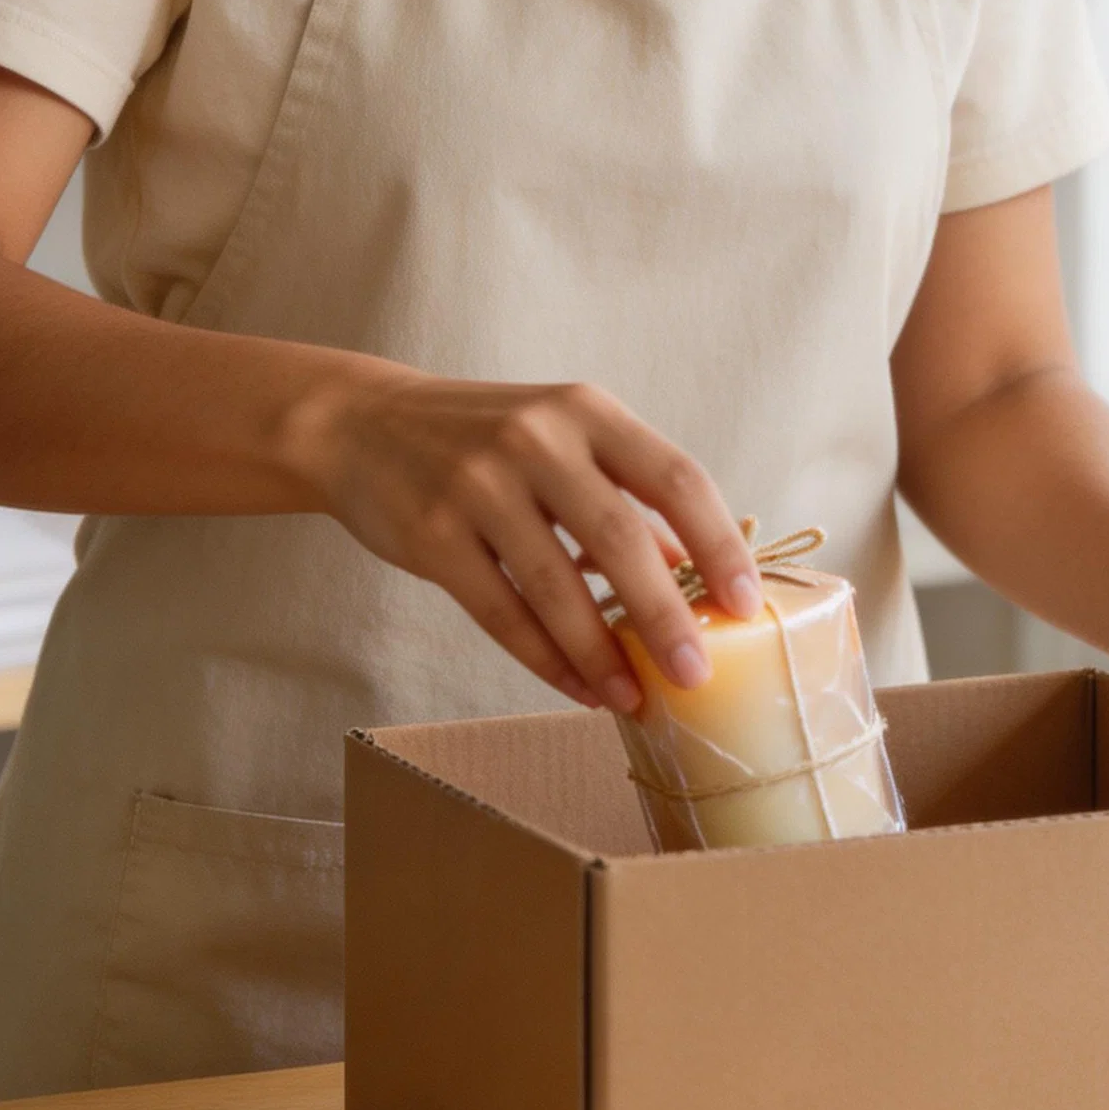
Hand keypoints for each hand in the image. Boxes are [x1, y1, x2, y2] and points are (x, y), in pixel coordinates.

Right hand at [291, 364, 761, 715]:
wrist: (361, 424)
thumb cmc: (481, 437)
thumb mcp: (559, 441)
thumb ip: (622, 498)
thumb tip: (692, 572)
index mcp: (583, 411)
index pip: (674, 475)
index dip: (718, 543)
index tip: (747, 603)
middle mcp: (536, 440)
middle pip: (619, 537)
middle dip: (664, 616)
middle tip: (697, 674)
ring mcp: (478, 486)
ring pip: (556, 586)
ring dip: (603, 654)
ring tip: (636, 698)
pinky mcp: (432, 535)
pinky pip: (501, 613)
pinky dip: (547, 659)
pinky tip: (579, 688)